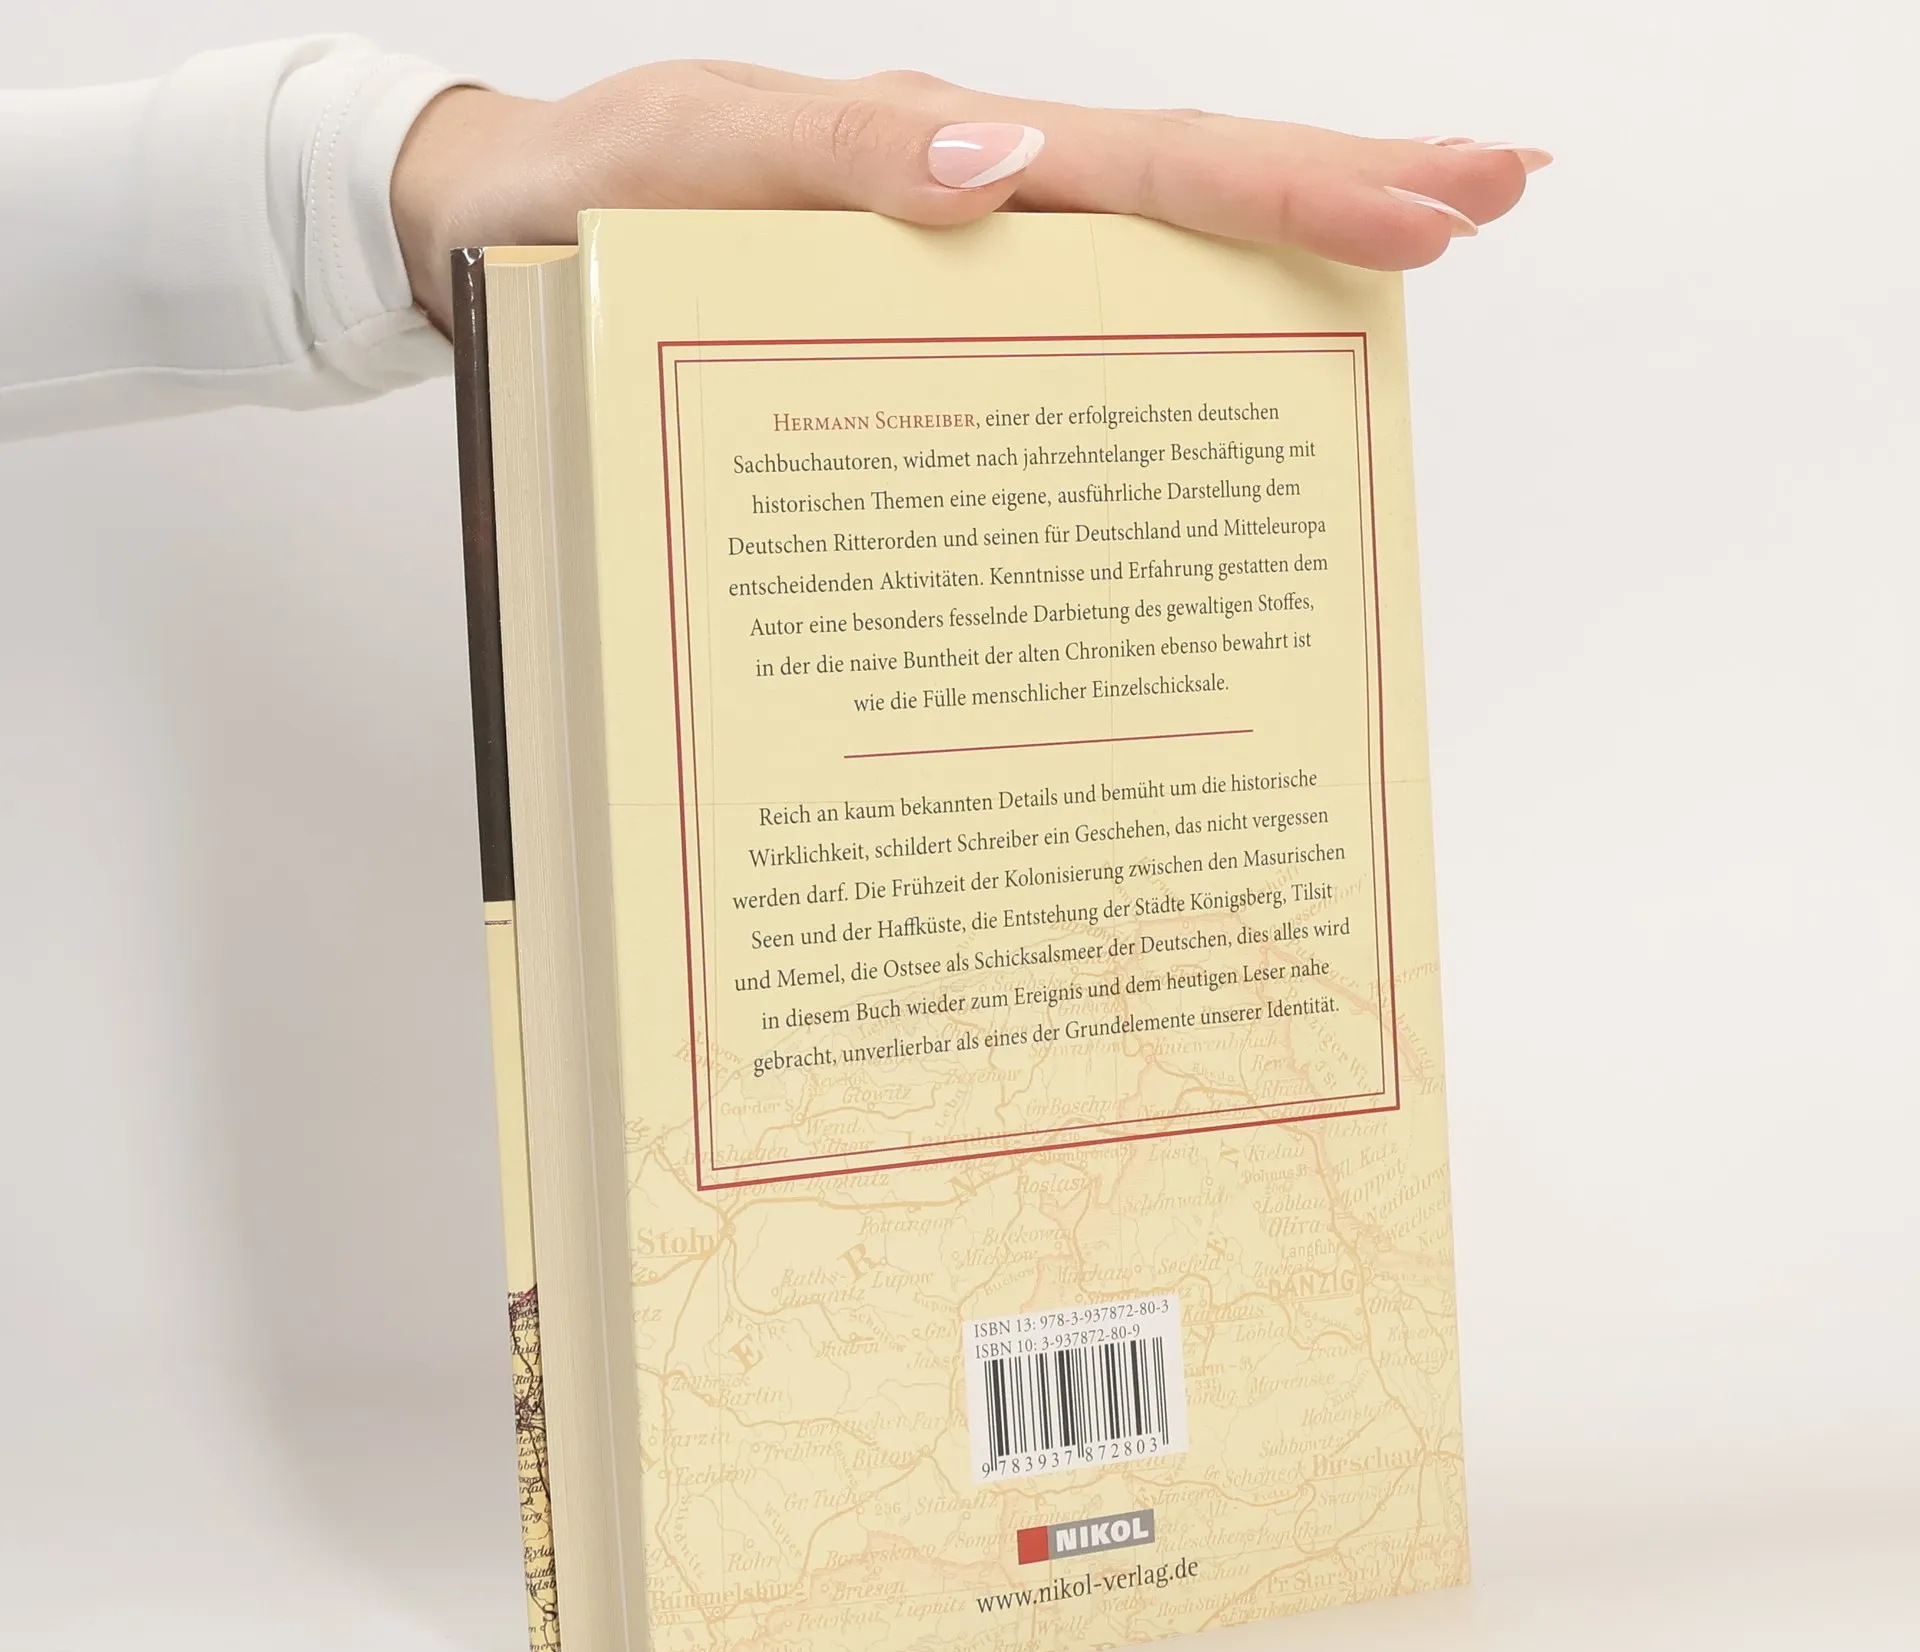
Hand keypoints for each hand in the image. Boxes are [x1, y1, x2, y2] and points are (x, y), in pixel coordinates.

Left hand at [392, 61, 1549, 333]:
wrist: (489, 247)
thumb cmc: (574, 192)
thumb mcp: (684, 151)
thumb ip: (830, 148)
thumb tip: (1004, 157)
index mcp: (944, 162)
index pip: (1154, 163)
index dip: (1300, 182)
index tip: (1447, 194)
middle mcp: (973, 222)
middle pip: (1185, 200)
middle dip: (1342, 193)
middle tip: (1499, 195)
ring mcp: (954, 292)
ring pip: (1139, 279)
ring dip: (1274, 278)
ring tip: (1411, 272)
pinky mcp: (914, 355)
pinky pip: (1051, 360)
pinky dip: (1151, 371)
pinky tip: (1216, 408)